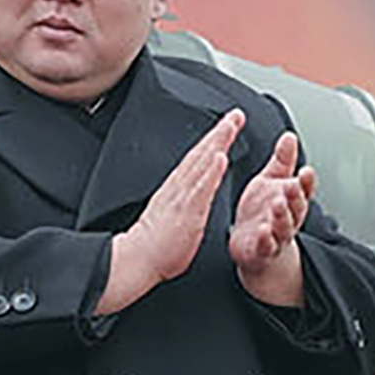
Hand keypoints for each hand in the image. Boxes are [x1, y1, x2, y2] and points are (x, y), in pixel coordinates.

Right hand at [96, 110, 240, 316]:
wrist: (138, 260)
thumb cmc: (155, 246)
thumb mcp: (172, 217)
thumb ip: (183, 204)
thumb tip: (192, 201)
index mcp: (176, 190)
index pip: (197, 159)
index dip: (212, 141)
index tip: (226, 126)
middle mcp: (179, 188)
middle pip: (201, 153)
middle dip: (219, 132)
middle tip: (236, 115)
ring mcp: (183, 197)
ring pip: (202, 163)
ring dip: (218, 142)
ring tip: (232, 125)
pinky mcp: (187, 211)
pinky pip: (201, 188)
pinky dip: (211, 171)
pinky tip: (220, 156)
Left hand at [228, 128, 318, 308]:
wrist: (252, 246)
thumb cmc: (262, 210)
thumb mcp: (271, 181)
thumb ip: (282, 162)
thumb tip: (289, 137)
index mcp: (292, 199)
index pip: (305, 189)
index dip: (307, 182)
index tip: (306, 171)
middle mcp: (289, 218)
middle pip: (297, 207)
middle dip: (296, 197)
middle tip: (292, 186)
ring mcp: (277, 235)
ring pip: (284, 227)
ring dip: (283, 216)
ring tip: (279, 205)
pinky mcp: (263, 251)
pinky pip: (267, 246)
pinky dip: (266, 240)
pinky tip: (263, 231)